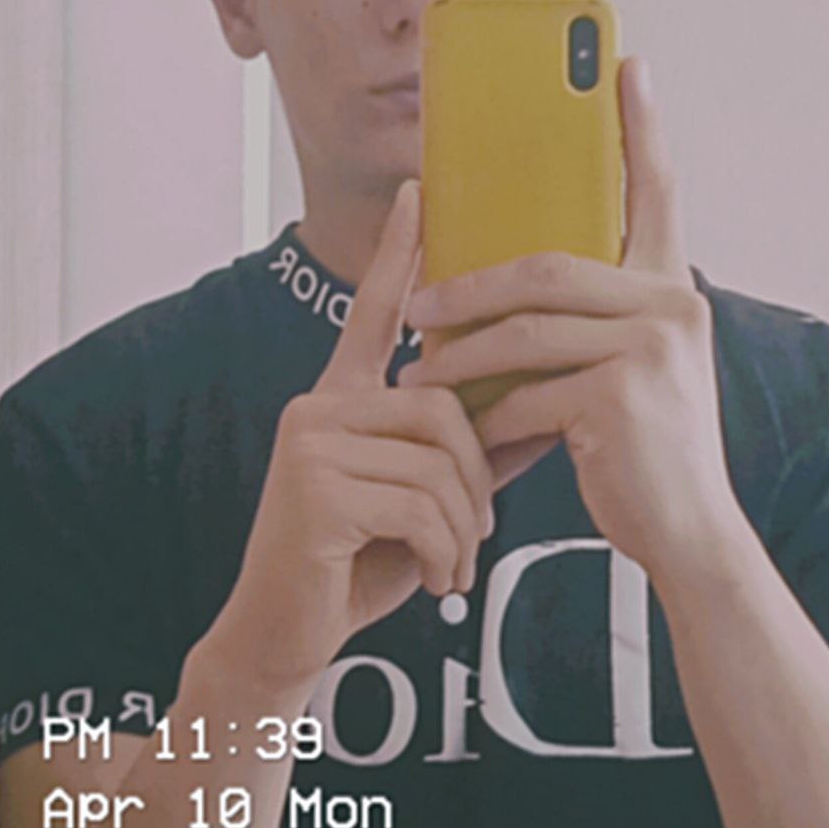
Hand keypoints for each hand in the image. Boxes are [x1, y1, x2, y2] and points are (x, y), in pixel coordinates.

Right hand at [224, 180, 495, 693]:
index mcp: (342, 397)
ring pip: (438, 461)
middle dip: (476, 480)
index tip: (418, 190)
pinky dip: (443, 554)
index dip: (398, 251)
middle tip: (471, 541)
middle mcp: (320, 404)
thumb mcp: (419, 501)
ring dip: (462, 528)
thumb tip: (542, 408)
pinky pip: (420, 504)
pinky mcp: (315, 487)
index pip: (376, 311)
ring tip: (451, 568)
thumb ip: (465, 450)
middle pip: (443, 405)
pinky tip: (431, 582)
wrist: (286, 637)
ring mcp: (311, 440)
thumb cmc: (358, 563)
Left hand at [399, 57, 741, 576]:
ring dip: (461, 352)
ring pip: (526, 329)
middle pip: (548, 267)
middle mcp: (672, 305)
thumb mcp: (629, 369)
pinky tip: (464, 431)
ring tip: (419, 366)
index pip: (657, 192)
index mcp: (672, 289)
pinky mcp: (621, 397)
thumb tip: (503, 289)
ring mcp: (651, 348)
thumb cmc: (647, 451)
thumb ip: (591, 321)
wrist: (689, 533)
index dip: (641, 127)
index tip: (625, 65)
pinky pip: (528, 391)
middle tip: (418, 301)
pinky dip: (486, 414)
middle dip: (471, 286)